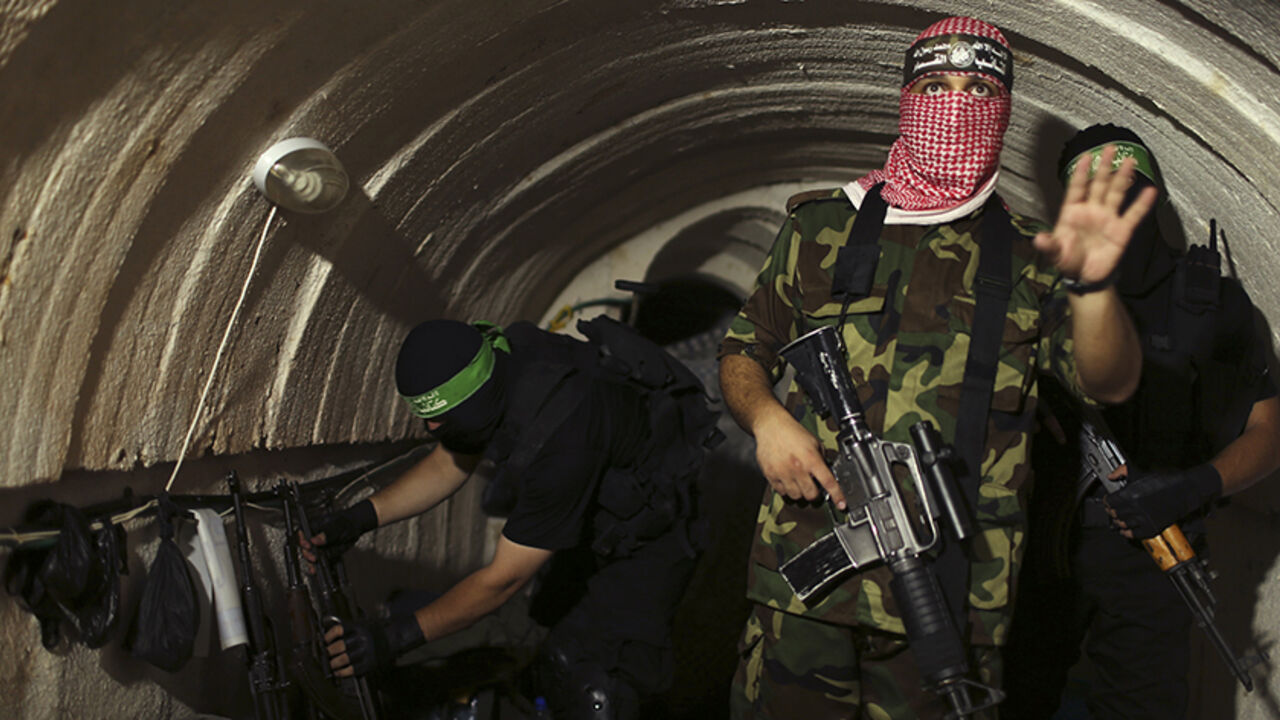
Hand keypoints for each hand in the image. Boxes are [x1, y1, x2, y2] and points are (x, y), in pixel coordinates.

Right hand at [298, 499, 377, 571]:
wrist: (355, 527)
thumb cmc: (345, 522)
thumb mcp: (337, 526)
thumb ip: (326, 534)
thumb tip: (314, 540)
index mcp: (313, 527)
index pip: (301, 533)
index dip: (301, 540)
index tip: (307, 545)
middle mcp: (313, 538)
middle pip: (304, 547)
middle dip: (307, 554)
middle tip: (313, 557)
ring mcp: (319, 547)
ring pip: (311, 556)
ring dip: (311, 562)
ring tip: (314, 566)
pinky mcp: (325, 554)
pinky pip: (320, 561)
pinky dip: (317, 567)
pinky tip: (316, 570)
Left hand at [324, 614, 425, 676]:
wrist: (394, 638)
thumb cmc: (376, 630)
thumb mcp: (363, 623)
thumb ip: (349, 628)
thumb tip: (330, 633)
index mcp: (359, 627)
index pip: (338, 630)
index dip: (328, 636)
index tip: (325, 640)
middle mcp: (362, 639)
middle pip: (338, 646)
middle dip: (329, 652)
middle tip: (326, 654)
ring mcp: (366, 652)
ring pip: (343, 659)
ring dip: (333, 663)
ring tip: (331, 664)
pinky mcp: (369, 663)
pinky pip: (351, 670)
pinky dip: (341, 672)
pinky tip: (338, 672)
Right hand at [752, 406, 844, 508]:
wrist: (771, 426)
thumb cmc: (792, 432)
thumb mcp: (814, 442)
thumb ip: (821, 458)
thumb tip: (827, 472)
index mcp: (811, 459)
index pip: (828, 482)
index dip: (837, 495)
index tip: (841, 504)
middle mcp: (797, 468)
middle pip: (811, 495)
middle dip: (814, 493)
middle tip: (812, 486)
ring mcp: (783, 473)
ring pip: (795, 496)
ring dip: (799, 492)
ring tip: (798, 481)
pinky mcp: (770, 475)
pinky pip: (781, 492)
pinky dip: (785, 489)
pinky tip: (786, 479)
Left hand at [1034, 144, 1158, 283]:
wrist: (1085, 278)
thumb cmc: (1068, 261)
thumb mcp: (1055, 253)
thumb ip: (1049, 245)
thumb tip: (1038, 239)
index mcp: (1072, 212)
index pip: (1077, 188)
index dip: (1081, 172)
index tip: (1086, 156)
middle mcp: (1091, 211)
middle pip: (1098, 184)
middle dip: (1104, 167)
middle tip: (1110, 148)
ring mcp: (1107, 219)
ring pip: (1116, 193)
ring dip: (1123, 178)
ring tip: (1130, 161)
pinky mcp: (1121, 230)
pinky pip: (1133, 214)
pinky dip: (1141, 203)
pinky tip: (1150, 191)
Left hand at [1104, 463, 1220, 538]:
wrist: (1184, 491)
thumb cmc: (1164, 481)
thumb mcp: (1140, 472)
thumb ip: (1122, 471)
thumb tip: (1110, 476)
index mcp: (1130, 494)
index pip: (1110, 502)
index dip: (1108, 501)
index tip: (1110, 501)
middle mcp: (1135, 508)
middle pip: (1114, 514)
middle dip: (1112, 511)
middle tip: (1114, 510)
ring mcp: (1144, 519)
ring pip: (1122, 524)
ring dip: (1119, 522)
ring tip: (1119, 518)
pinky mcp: (1153, 527)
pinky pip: (1134, 535)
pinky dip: (1128, 533)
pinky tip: (1126, 529)